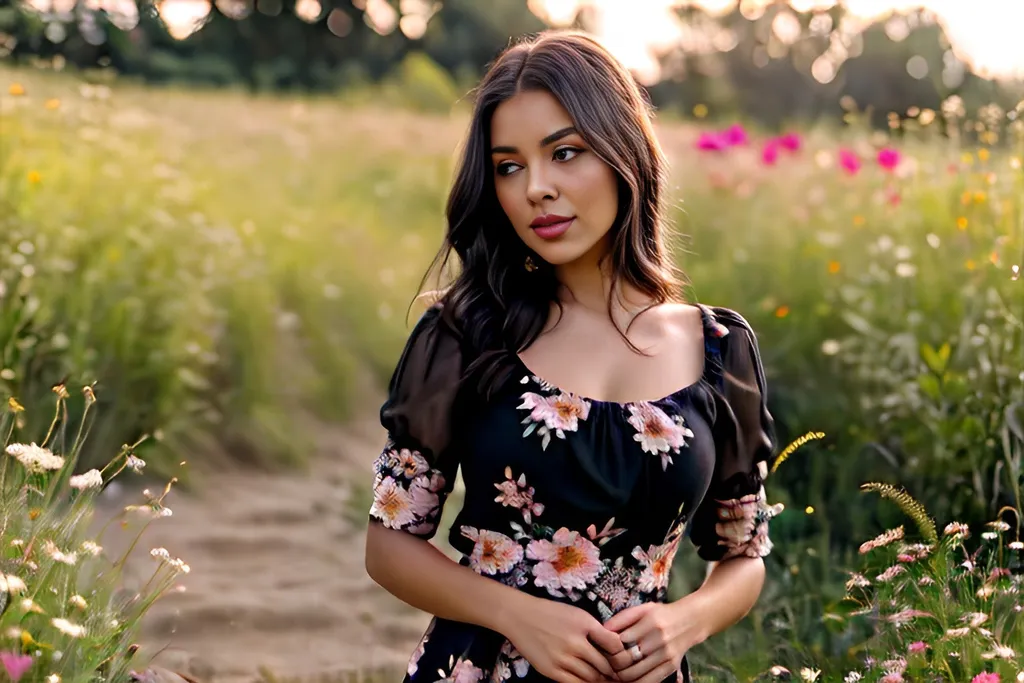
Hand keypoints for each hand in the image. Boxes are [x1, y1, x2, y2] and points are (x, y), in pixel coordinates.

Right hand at [503, 594, 624, 682]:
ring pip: (591, 678)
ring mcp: (562, 659)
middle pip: (604, 665)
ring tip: (606, 680)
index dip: (621, 654)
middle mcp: (575, 643)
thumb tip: (615, 648)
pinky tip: (588, 682)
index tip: (622, 659)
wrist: (519, 616)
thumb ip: (596, 630)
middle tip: (619, 676)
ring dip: (601, 680)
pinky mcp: (551, 671)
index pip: (614, 644)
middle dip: (613, 672)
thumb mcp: (577, 614)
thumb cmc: (551, 613)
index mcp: (584, 624)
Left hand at [603, 599, 706, 682]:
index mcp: (650, 621)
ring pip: (636, 673)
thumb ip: (622, 617)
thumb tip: (602, 629)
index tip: (602, 648)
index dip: (608, 647)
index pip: (621, 640)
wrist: (691, 621)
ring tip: (614, 673)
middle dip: (612, 664)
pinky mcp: (672, 666)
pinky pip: (650, 680)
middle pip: (627, 659)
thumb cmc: (662, 614)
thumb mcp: (643, 609)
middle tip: (605, 663)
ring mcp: (666, 654)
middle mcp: (659, 639)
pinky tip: (628, 680)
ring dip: (621, 676)